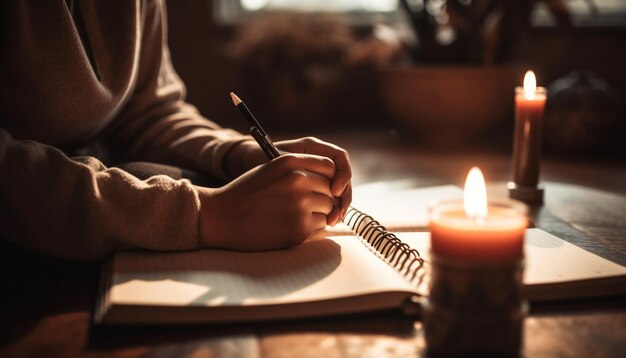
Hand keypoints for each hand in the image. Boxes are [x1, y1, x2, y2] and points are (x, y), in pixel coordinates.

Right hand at [223, 137, 351, 225]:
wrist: (220, 216)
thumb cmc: (246, 192)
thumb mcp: (271, 169)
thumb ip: (300, 169)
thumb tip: (332, 179)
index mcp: (290, 161)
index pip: (330, 165)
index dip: (329, 177)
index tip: (322, 185)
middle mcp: (298, 180)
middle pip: (331, 189)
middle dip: (323, 197)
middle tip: (304, 204)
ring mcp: (300, 205)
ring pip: (329, 208)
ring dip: (318, 213)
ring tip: (295, 214)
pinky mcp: (299, 228)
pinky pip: (320, 226)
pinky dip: (310, 227)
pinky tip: (290, 225)